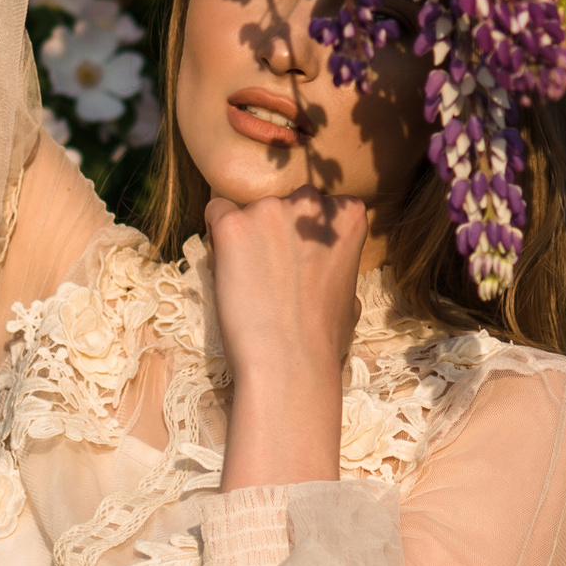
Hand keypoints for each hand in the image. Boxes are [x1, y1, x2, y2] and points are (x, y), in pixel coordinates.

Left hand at [206, 186, 364, 492]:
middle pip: (280, 202)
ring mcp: (269, 210)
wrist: (288, 364)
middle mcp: (310, 202)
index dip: (300, 234)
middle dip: (272, 229)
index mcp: (348, 214)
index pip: (315, 205)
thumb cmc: (322, 340)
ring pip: (245, 210)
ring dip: (243, 236)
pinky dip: (216, 239)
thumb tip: (328, 271)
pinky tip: (227, 270)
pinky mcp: (232, 224)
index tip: (297, 261)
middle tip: (269, 271)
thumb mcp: (350, 295)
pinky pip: (214, 214)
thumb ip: (338, 265)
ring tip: (249, 280)